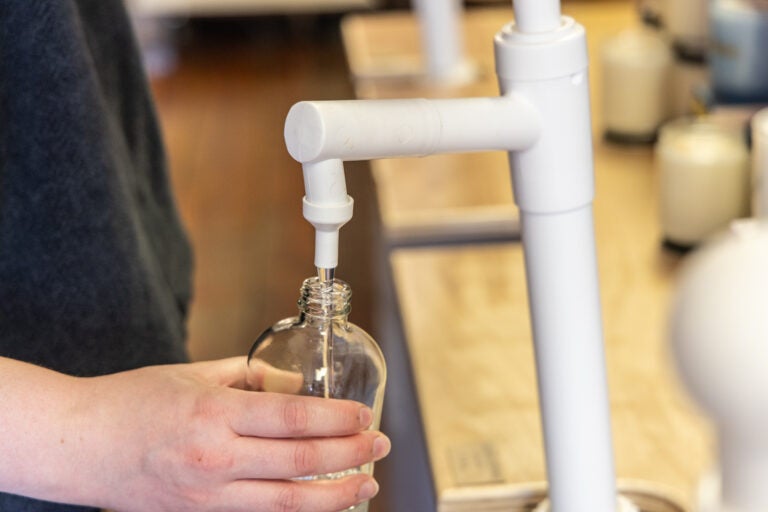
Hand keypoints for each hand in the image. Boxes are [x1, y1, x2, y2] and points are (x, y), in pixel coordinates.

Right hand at [0, 357, 389, 511]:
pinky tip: (321, 503)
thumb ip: (249, 375)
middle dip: (350, 454)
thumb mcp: (193, 372)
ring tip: (366, 485)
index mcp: (215, 412)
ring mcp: (208, 495)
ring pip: (288, 502)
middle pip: (300, 461)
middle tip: (380, 445)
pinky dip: (297, 510)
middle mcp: (216, 457)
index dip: (336, 419)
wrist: (81, 445)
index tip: (363, 415)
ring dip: (335, 495)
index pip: (293, 417)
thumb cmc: (133, 402)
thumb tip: (293, 384)